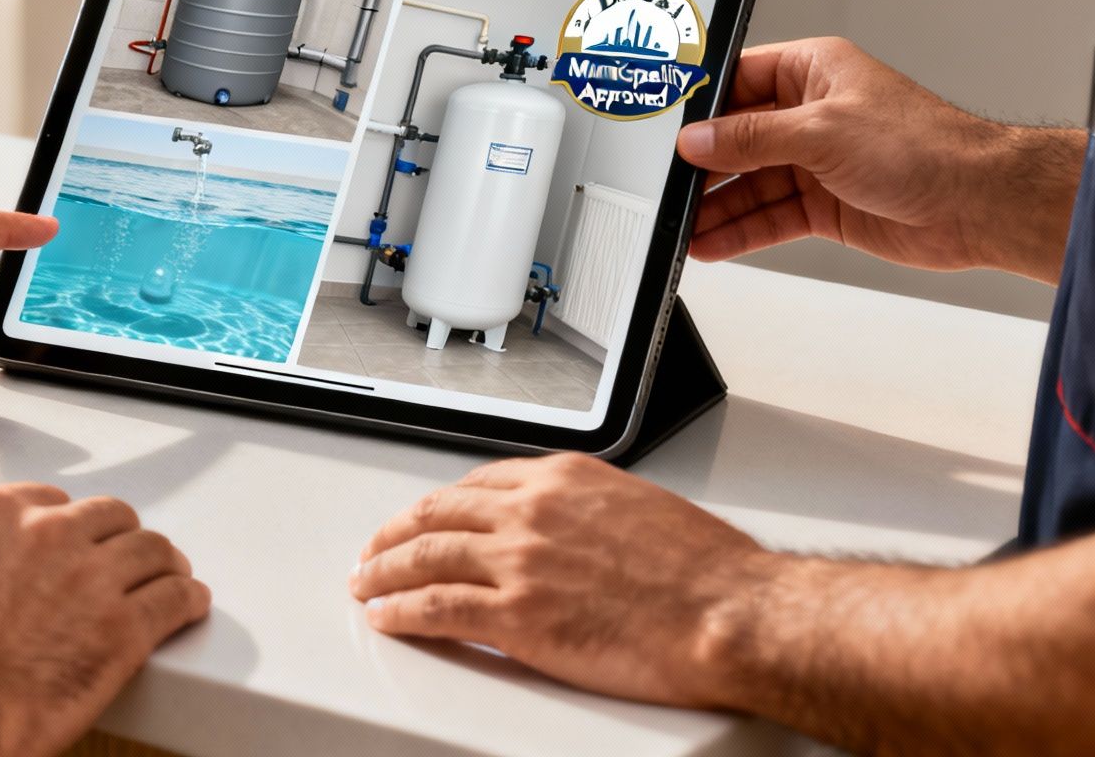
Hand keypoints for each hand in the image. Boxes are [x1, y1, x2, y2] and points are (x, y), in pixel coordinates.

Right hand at [0, 483, 211, 756]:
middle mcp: (48, 533)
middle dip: (119, 538)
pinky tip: (190, 604)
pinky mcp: (124, 628)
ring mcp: (91, 577)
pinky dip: (188, 600)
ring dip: (162, 563)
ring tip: (170, 576)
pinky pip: (176, 599)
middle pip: (109, 518)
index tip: (75, 541)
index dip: (68, 526)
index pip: (51, 501)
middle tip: (126, 559)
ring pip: (152, 549)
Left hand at [350, 455, 769, 706]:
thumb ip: (590, 512)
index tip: (425, 518)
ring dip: (384, 571)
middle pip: (438, 514)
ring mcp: (519, 562)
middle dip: (396, 533)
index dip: (440, 505)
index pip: (478, 483)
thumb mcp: (640, 509)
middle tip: (375, 548)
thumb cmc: (707, 572)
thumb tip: (574, 531)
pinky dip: (401, 612)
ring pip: (425, 557)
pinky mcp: (516, 616)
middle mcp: (532, 512)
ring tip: (365, 583)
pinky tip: (387, 616)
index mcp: (563, 479)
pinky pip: (436, 609)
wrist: (729, 613)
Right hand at [675, 38, 1081, 282]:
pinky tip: (711, 243)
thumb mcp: (821, 131)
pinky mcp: (825, 205)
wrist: (978, 203)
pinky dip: (741, 231)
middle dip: (702, 166)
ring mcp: (817, 162)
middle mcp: (811, 114)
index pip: (737, 81)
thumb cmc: (925, 146)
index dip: (699, 106)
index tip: (664, 129)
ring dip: (716, 207)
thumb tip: (698, 140)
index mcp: (812, 71)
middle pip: (737, 139)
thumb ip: (751, 138)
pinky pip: (770, 217)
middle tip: (664, 188)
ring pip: (750, 185)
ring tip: (680, 227)